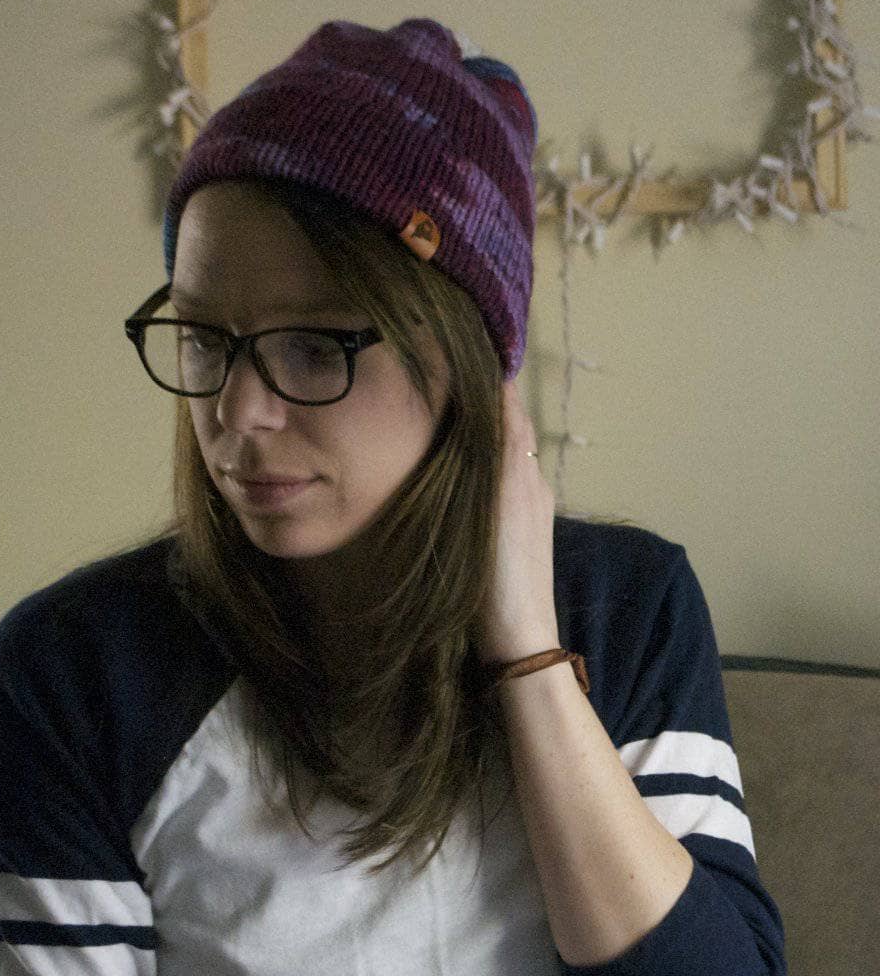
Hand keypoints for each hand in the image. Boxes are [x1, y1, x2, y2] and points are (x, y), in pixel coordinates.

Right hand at [480, 380, 560, 663]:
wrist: (519, 635)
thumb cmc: (502, 576)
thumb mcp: (498, 507)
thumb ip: (499, 451)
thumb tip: (496, 393)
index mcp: (524, 471)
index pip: (509, 409)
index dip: (492, 380)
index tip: (466, 349)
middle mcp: (531, 480)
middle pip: (511, 425)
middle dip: (489, 397)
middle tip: (453, 372)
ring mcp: (528, 504)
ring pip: (508, 449)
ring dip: (489, 424)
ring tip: (455, 405)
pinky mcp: (521, 526)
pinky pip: (505, 474)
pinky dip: (488, 454)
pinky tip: (467, 459)